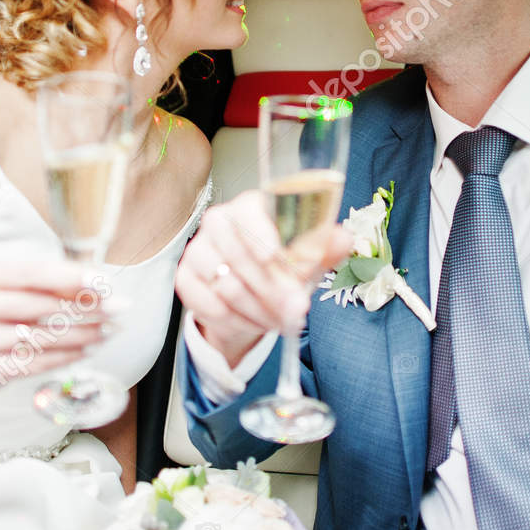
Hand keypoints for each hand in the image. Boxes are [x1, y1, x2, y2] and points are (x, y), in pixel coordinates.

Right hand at [0, 251, 110, 399]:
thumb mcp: (10, 294)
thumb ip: (48, 287)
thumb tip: (98, 284)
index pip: (33, 273)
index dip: (71, 277)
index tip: (104, 283)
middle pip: (40, 306)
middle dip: (86, 308)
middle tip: (118, 310)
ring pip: (40, 338)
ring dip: (82, 335)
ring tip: (108, 332)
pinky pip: (32, 364)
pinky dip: (65, 358)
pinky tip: (86, 352)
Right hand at [176, 189, 354, 364]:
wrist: (253, 294)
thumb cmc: (282, 266)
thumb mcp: (309, 258)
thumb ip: (326, 247)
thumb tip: (344, 238)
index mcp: (249, 206)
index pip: (248, 212)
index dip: (259, 233)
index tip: (275, 256)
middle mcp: (218, 222)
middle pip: (238, 255)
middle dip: (271, 289)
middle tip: (295, 310)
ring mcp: (198, 250)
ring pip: (225, 284)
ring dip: (258, 309)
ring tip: (280, 321)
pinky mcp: (185, 279)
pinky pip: (207, 304)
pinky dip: (235, 320)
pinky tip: (253, 323)